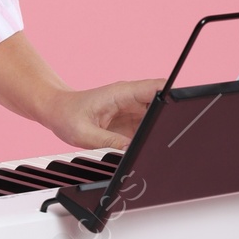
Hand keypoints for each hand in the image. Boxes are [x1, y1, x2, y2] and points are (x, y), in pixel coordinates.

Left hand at [45, 79, 161, 151]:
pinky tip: (145, 147)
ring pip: (158, 118)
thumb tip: (130, 151)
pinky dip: (150, 138)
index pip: (156, 87)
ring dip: (159, 130)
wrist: (57, 111)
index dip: (172, 96)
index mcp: (122, 93)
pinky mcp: (131, 122)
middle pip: (162, 104)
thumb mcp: (85, 134)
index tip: (181, 110)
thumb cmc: (67, 115)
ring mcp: (133, 110)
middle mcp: (131, 99)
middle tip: (166, 138)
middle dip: (169, 119)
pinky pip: (148, 128)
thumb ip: (109, 143)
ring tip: (153, 145)